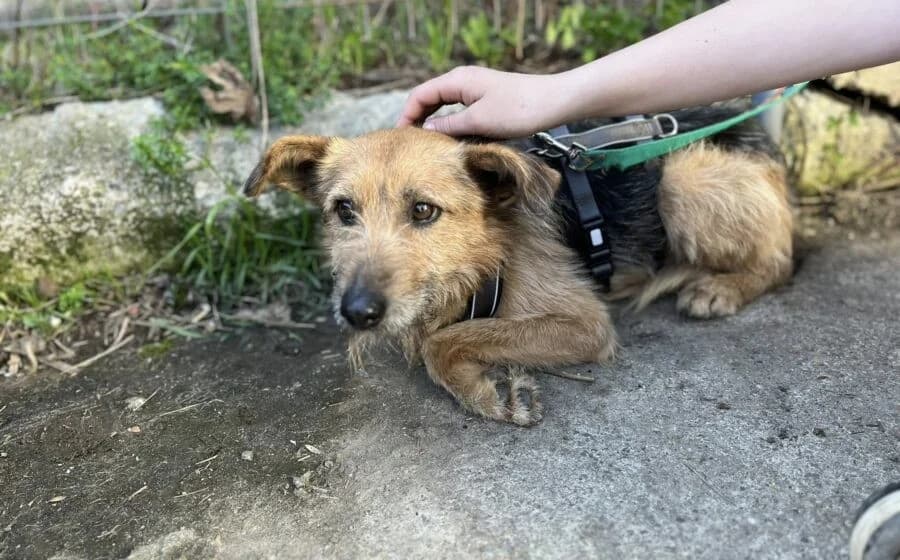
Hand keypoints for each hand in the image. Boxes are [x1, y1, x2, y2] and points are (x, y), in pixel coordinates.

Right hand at [395, 66, 564, 138]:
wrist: (553, 102)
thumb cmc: (518, 110)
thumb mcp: (479, 121)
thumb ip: (449, 125)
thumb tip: (426, 129)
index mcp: (457, 80)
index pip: (420, 95)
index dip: (407, 115)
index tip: (401, 136)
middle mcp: (463, 80)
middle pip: (429, 98)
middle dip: (416, 118)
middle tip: (409, 143)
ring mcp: (474, 88)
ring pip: (443, 104)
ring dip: (432, 121)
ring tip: (425, 143)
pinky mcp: (485, 98)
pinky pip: (458, 109)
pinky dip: (448, 122)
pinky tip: (449, 138)